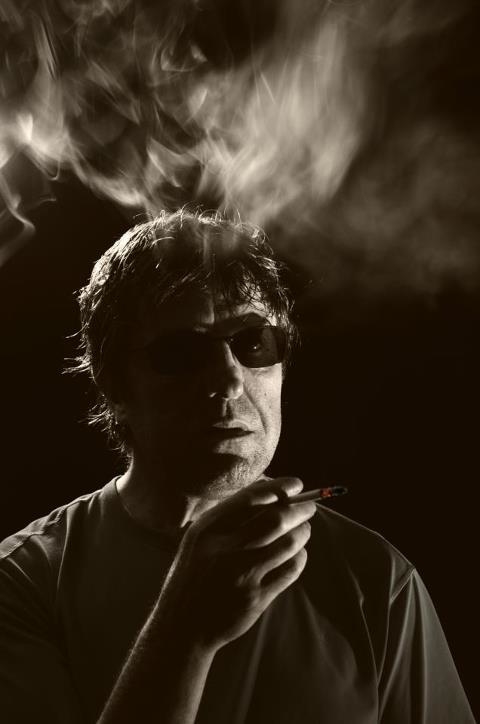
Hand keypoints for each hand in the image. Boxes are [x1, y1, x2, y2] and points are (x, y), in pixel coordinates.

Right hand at [158, 477, 315, 653]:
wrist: (181, 626)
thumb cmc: (196, 573)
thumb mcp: (200, 539)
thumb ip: (229, 515)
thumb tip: (270, 488)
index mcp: (208, 530)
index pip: (251, 498)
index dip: (279, 487)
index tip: (296, 484)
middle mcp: (225, 549)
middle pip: (276, 519)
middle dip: (299, 509)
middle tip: (309, 506)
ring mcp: (242, 575)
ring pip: (289, 543)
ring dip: (303, 532)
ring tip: (304, 529)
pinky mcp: (256, 598)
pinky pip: (291, 570)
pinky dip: (300, 557)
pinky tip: (297, 555)